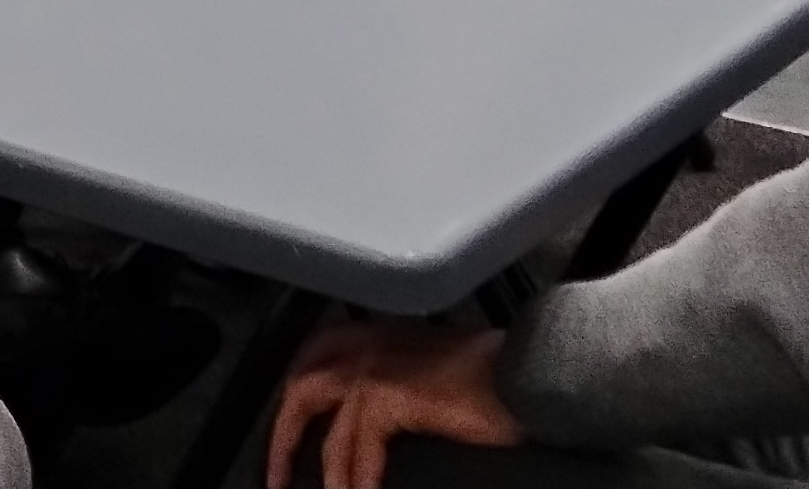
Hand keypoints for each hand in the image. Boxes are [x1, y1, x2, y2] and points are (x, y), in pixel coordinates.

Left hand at [267, 318, 518, 488]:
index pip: (317, 355)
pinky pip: (356, 448)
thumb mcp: (435, 370)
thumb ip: (402, 386)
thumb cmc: (499, 374)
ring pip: (325, 426)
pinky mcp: (390, 394)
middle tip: (278, 476)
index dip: (296, 395)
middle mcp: (372, 343)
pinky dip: (354, 479)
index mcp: (381, 335)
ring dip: (318, 470)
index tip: (289, 432)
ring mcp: (377, 366)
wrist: (530, 371)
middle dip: (284, 436)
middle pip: (302, 385)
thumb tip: (382, 424)